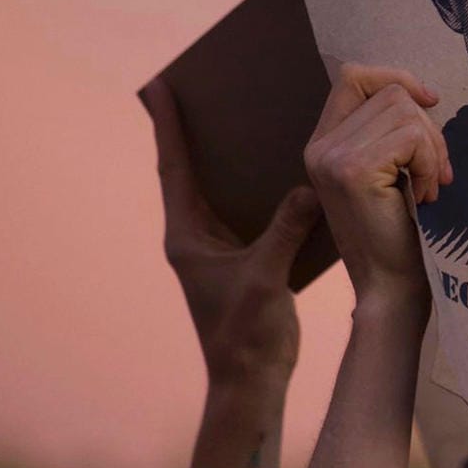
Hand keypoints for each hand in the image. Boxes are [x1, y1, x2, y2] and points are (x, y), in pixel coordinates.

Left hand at [142, 77, 322, 383]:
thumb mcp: (265, 277)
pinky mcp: (243, 259)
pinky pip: (249, 211)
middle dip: (194, 130)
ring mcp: (219, 248)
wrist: (249, 382)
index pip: (175, 168)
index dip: (167, 125)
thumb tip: (310, 187)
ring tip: (240, 120)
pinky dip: (259, 188)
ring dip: (227, 158)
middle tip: (200, 87)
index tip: (158, 85)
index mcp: (187, 235)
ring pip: (220, 190)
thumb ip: (285, 230)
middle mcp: (196, 236)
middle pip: (192, 171)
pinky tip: (282, 172)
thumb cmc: (246, 336)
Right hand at [301, 64, 451, 310]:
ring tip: (428, 188)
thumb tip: (423, 94)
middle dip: (428, 128)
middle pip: (390, 92)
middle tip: (437, 173)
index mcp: (324, 143)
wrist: (391, 288)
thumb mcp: (390, 172)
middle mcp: (319, 146)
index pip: (354, 76)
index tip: (430, 102)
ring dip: (432, 149)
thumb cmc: (400, 233)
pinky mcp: (352, 170)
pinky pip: (411, 137)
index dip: (396, 78)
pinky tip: (426, 196)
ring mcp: (332, 156)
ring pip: (404, 111)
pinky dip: (431, 164)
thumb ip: (390, 133)